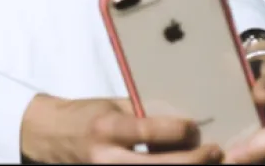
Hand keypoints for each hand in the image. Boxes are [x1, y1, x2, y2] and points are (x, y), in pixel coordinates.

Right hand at [21, 94, 223, 163]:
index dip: (179, 131)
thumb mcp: (111, 105)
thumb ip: (144, 112)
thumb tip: (183, 116)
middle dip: (194, 161)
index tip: (195, 127)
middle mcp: (108, 158)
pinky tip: (181, 165)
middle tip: (215, 151)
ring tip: (205, 162)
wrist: (50, 137)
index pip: (150, 131)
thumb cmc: (84, 115)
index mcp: (107, 128)